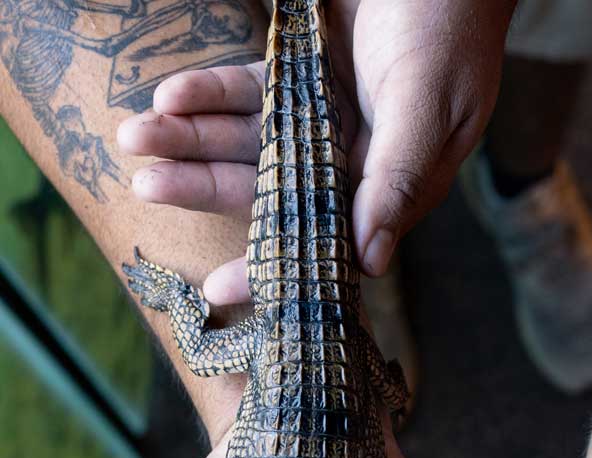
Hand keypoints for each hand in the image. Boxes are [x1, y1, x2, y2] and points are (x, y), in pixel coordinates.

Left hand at [117, 0, 511, 293]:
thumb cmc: (452, 22)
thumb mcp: (429, 101)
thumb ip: (397, 177)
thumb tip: (371, 262)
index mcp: (392, 182)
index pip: (324, 239)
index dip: (272, 265)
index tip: (218, 292)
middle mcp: (353, 158)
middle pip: (267, 189)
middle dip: (205, 188)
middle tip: (145, 185)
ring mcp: (324, 115)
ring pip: (246, 140)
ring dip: (190, 139)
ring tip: (135, 135)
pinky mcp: (301, 74)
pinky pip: (245, 92)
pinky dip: (208, 93)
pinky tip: (171, 95)